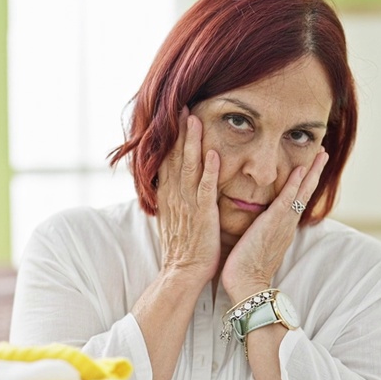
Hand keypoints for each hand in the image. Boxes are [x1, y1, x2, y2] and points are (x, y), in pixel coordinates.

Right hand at [156, 107, 220, 287]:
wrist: (182, 273)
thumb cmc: (183, 250)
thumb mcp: (173, 219)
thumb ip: (174, 199)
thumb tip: (172, 185)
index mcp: (169, 197)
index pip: (166, 160)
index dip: (170, 138)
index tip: (173, 117)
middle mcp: (175, 197)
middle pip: (174, 157)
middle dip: (178, 131)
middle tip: (181, 106)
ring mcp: (188, 205)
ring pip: (188, 167)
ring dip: (191, 142)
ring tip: (194, 119)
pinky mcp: (203, 215)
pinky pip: (206, 189)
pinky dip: (209, 171)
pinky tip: (213, 153)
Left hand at [221, 149, 328, 301]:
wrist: (247, 284)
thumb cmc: (246, 270)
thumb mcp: (255, 246)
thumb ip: (258, 233)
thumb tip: (254, 226)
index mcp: (282, 229)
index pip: (297, 201)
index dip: (304, 184)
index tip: (309, 168)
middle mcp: (287, 225)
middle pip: (305, 193)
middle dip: (314, 173)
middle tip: (323, 153)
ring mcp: (283, 224)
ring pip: (301, 193)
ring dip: (311, 172)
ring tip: (321, 153)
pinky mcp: (273, 224)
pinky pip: (287, 199)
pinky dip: (295, 184)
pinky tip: (301, 169)